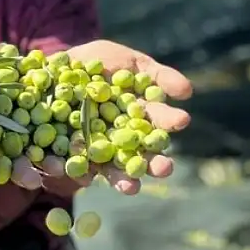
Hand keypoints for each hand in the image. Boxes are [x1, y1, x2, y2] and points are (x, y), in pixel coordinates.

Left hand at [13, 39, 191, 196]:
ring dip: (123, 179)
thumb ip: (159, 76)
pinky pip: (74, 165)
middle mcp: (121, 138)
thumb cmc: (103, 62)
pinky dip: (80, 172)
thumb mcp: (133, 62)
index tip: (182, 119)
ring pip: (111, 168)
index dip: (168, 122)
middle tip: (165, 168)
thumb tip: (188, 91)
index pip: (157, 123)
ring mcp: (96, 147)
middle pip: (139, 155)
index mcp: (139, 120)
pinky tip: (87, 178)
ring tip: (132, 187)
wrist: (61, 64)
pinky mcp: (69, 151)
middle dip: (152, 164)